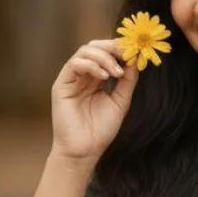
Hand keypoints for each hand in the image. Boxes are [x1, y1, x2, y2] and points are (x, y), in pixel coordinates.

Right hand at [49, 38, 139, 163]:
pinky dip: (92, 65)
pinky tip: (104, 77)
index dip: (121, 48)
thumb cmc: (101, 129)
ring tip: (117, 72)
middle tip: (127, 54)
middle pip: (95, 46)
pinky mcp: (61, 85)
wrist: (85, 150)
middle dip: (113, 47)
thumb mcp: (121, 99)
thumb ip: (128, 79)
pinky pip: (74, 64)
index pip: (107, 52)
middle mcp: (83, 76)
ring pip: (85, 51)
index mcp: (96, 78)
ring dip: (105, 57)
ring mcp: (71, 79)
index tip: (136, 51)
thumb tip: (136, 58)